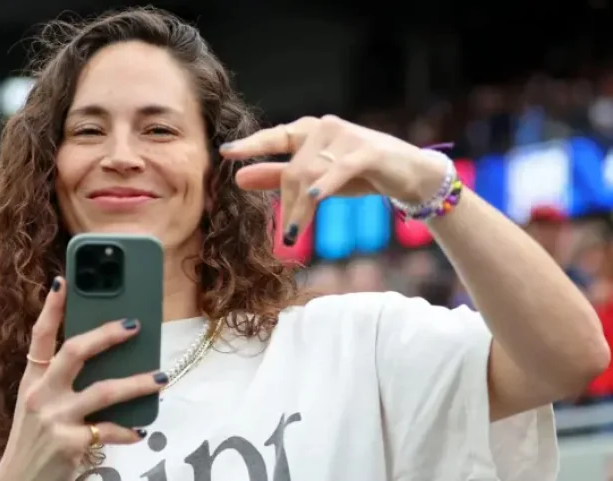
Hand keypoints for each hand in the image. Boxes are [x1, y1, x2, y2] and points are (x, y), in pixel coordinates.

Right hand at [0, 277, 164, 480]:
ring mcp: (55, 418)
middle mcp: (40, 394)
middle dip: (107, 333)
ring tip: (161, 377)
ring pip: (104, 390)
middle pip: (74, 351)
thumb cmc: (36, 440)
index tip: (63, 280)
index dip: (51, 307)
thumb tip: (111, 358)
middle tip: (135, 324)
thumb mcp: (40, 406)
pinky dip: (129, 429)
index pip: (39, 336)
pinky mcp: (71, 443)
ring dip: (137, 382)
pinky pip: (110, 430)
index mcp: (32, 381)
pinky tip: (142, 428)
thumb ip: (64, 382)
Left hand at [220, 115, 448, 242]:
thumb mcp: (314, 177)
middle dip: (287, 204)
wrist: (409, 174)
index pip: (275, 137)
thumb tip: (239, 177)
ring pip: (311, 173)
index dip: (251, 144)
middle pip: (293, 169)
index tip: (225, 152)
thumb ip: (277, 175)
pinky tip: (312, 197)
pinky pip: (338, 169)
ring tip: (293, 233)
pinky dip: (324, 184)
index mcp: (309, 132)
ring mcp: (346, 136)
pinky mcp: (367, 150)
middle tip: (287, 234)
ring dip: (301, 207)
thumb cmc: (358, 174)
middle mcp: (324, 128)